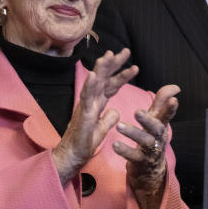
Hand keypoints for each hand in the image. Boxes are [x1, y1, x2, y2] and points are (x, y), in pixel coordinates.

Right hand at [52, 49, 138, 184]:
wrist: (72, 157)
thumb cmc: (85, 143)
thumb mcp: (102, 129)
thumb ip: (108, 118)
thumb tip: (114, 110)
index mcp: (97, 104)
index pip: (111, 85)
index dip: (121, 75)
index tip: (134, 66)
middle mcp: (90, 102)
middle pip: (103, 79)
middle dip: (113, 64)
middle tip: (125, 51)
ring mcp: (84, 107)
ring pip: (93, 83)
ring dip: (101, 69)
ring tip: (108, 56)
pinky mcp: (81, 115)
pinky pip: (85, 98)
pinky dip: (90, 86)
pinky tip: (94, 75)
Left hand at [113, 84, 179, 208]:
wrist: (150, 169)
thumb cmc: (151, 139)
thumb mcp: (156, 121)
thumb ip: (162, 103)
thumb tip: (175, 88)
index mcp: (161, 125)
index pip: (167, 115)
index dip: (170, 108)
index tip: (174, 100)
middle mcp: (158, 137)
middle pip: (156, 128)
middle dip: (148, 120)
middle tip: (137, 112)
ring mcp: (151, 150)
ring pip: (145, 141)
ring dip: (133, 133)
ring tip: (119, 126)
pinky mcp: (141, 162)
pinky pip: (133, 156)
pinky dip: (124, 150)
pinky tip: (115, 144)